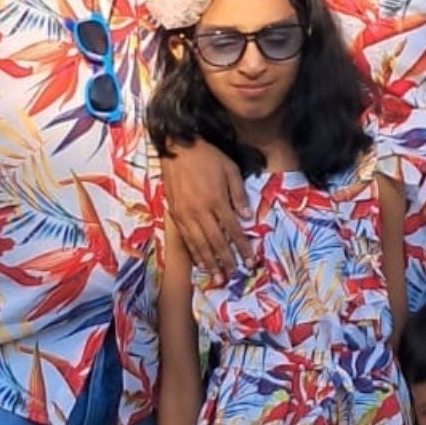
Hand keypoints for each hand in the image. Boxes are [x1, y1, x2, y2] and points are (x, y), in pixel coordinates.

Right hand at [161, 141, 251, 280]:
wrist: (176, 148)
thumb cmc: (207, 156)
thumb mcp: (230, 169)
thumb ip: (239, 194)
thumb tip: (246, 216)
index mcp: (217, 201)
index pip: (233, 230)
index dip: (242, 247)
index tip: (249, 261)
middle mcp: (201, 211)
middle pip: (216, 242)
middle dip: (226, 260)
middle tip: (233, 276)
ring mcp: (186, 214)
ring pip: (199, 244)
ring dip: (209, 262)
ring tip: (217, 276)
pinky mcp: (175, 214)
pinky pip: (186, 238)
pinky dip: (193, 252)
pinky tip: (200, 261)